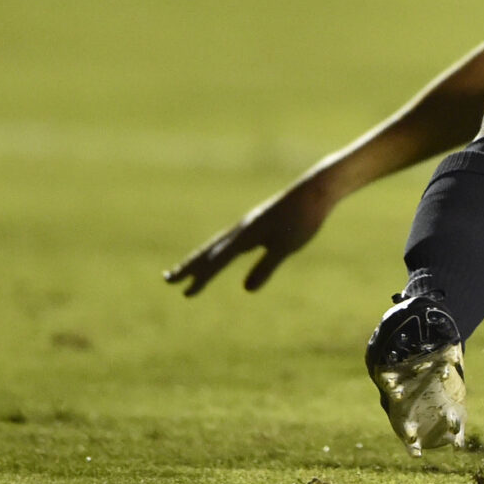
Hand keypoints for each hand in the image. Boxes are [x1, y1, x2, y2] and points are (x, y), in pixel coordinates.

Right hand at [164, 176, 340, 295]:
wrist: (316, 190)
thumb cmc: (303, 219)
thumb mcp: (286, 246)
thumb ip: (266, 266)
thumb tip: (246, 289)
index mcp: (246, 236)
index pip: (217, 261)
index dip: (202, 279)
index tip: (184, 293)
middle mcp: (241, 230)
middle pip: (208, 252)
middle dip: (188, 267)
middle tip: (167, 280)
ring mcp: (248, 225)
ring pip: (217, 245)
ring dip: (199, 259)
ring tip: (186, 270)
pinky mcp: (258, 224)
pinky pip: (229, 241)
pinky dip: (216, 251)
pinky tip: (220, 255)